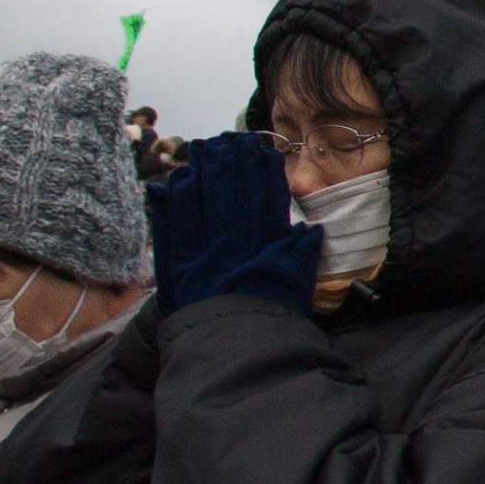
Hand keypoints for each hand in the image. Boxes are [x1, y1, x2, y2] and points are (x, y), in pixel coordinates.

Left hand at [145, 135, 321, 316]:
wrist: (239, 345)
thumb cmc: (274, 315)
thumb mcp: (298, 281)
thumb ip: (302, 252)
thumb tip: (310, 229)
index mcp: (266, 240)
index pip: (264, 194)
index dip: (261, 169)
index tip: (259, 148)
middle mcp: (235, 237)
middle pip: (231, 188)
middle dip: (230, 159)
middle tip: (227, 138)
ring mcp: (205, 247)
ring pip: (202, 197)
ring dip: (202, 170)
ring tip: (202, 147)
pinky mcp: (179, 263)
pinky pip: (175, 223)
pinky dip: (174, 200)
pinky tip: (175, 180)